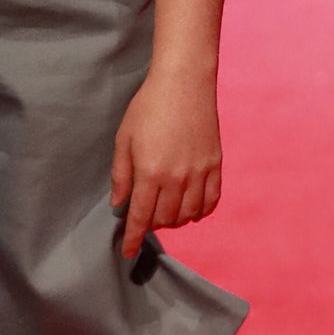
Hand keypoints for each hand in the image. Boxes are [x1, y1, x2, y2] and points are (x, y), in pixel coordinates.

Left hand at [110, 62, 220, 264]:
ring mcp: (199, 173)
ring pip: (188, 215)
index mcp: (150, 172)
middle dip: (151, 224)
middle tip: (144, 214)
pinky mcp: (215, 165)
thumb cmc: (148, 106)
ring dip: (174, 219)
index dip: (133, 238)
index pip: (140, 217)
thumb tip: (118, 203)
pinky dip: (199, 211)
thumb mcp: (124, 139)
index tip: (128, 252)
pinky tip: (190, 207)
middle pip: (164, 219)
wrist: (184, 82)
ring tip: (165, 209)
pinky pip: (210, 202)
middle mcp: (176, 178)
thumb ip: (121, 174)